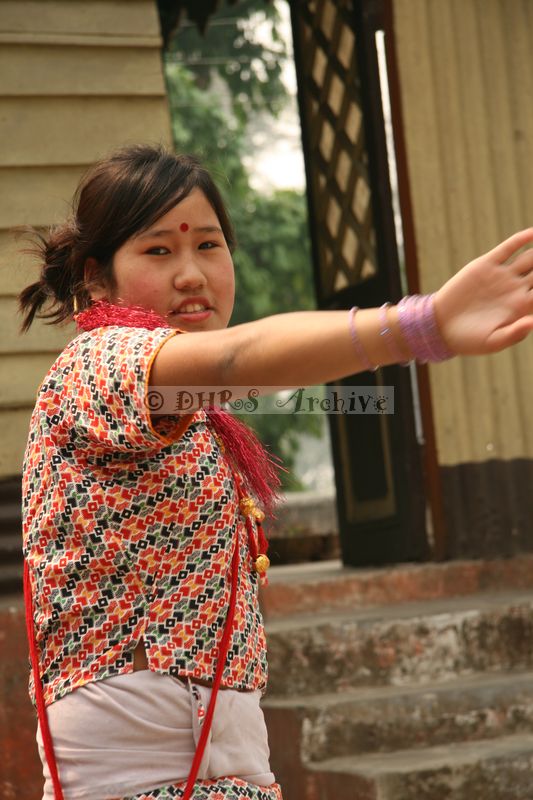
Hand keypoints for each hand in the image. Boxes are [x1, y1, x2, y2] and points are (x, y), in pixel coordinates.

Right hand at [434, 228, 532, 354]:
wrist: (440, 327)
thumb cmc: (468, 340)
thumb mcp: (492, 342)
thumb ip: (515, 333)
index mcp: (521, 307)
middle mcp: (515, 289)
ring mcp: (502, 275)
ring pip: (530, 258)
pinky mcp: (486, 264)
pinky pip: (509, 248)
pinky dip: (522, 239)